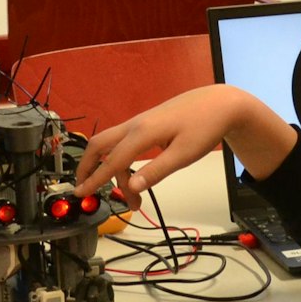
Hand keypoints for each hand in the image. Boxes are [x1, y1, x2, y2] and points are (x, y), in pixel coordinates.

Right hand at [74, 86, 295, 208]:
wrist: (219, 103)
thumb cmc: (204, 127)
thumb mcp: (184, 154)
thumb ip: (156, 171)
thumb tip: (132, 186)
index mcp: (143, 132)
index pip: (112, 160)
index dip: (95, 179)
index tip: (81, 193)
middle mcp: (135, 125)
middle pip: (98, 144)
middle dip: (87, 167)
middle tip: (85, 189)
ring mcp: (139, 122)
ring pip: (111, 144)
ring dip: (111, 170)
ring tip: (132, 198)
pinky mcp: (146, 124)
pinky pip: (123, 142)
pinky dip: (120, 160)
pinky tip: (133, 176)